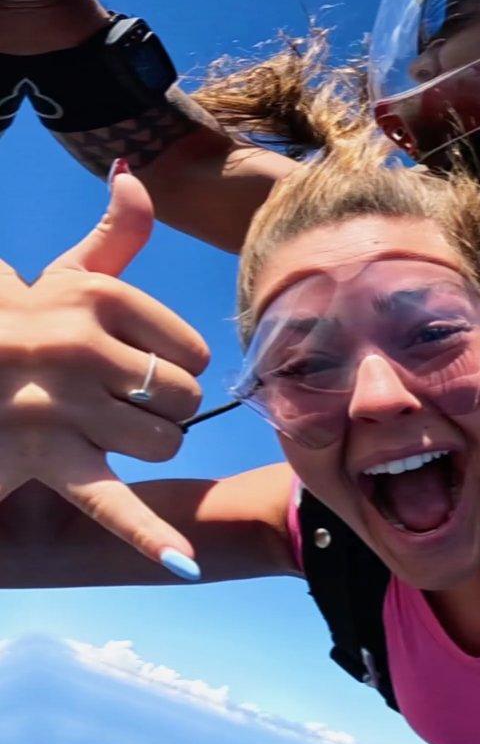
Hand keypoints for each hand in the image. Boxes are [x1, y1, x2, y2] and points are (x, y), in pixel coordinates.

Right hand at [25, 169, 208, 576]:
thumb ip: (112, 238)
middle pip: (182, 398)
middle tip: (107, 401)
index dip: (171, 370)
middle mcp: (74, 342)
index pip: (192, 352)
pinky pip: (111, 503)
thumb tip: (136, 180)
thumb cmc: (22, 327)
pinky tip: (184, 563)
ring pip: (162, 443)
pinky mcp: (44, 458)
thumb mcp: (61, 279)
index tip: (128, 368)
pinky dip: (147, 536)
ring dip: (140, 448)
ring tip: (91, 429)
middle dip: (159, 410)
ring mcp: (56, 403)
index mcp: (94, 294)